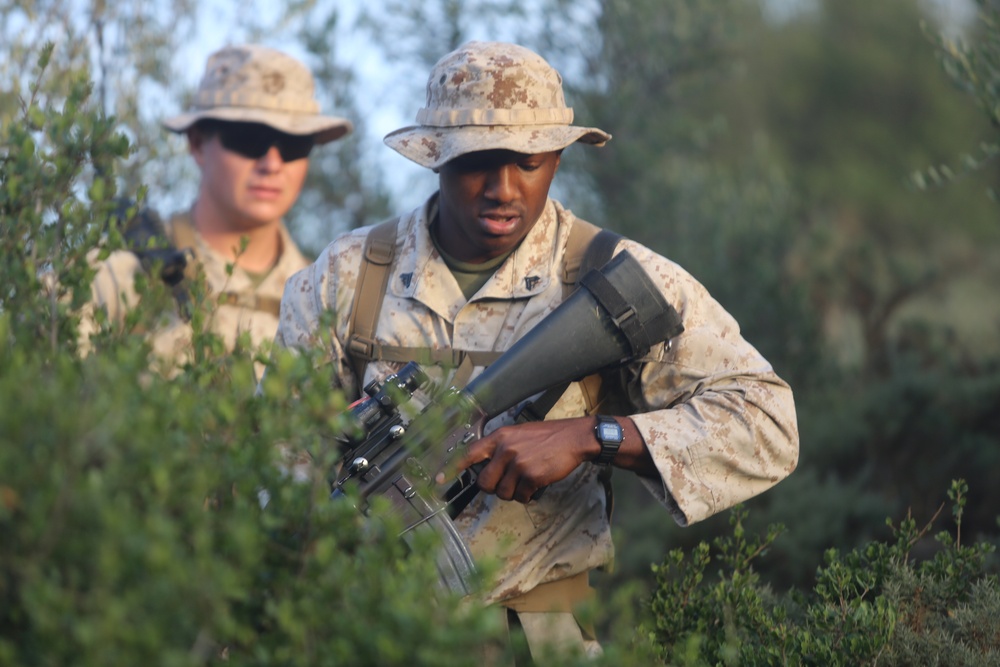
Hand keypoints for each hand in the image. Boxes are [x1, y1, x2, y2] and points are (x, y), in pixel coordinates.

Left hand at [450, 418, 599, 503]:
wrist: (572, 438)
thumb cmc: (547, 438)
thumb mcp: (519, 435)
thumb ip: (501, 448)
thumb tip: (488, 468)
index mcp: (499, 437)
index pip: (469, 453)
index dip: (452, 468)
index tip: (439, 480)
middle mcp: (505, 449)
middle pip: (485, 483)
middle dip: (494, 488)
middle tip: (507, 483)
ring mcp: (517, 463)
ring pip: (503, 492)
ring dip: (514, 492)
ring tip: (525, 481)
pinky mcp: (531, 475)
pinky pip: (521, 496)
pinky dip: (528, 495)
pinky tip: (535, 485)